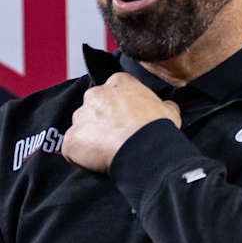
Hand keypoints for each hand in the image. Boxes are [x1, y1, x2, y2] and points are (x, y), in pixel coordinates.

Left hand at [62, 75, 179, 173]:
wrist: (145, 149)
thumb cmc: (157, 127)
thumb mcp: (169, 109)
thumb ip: (161, 103)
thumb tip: (164, 106)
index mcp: (118, 82)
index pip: (115, 90)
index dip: (121, 105)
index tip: (128, 116)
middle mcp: (95, 95)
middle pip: (94, 106)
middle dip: (102, 119)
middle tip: (118, 134)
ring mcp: (80, 117)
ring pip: (82, 127)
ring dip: (92, 137)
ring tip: (109, 149)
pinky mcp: (70, 139)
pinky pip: (73, 148)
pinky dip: (82, 155)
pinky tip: (99, 160)